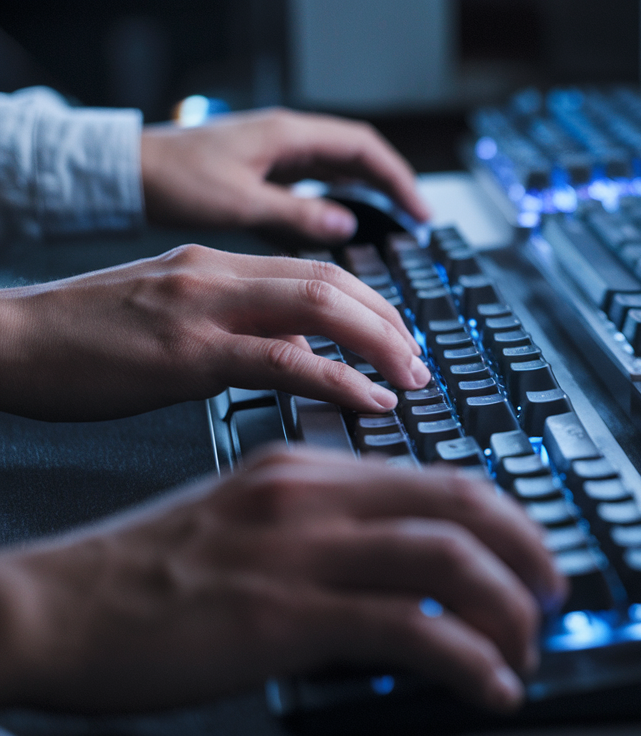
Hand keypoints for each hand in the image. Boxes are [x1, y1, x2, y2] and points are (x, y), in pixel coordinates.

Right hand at [0, 244, 428, 420]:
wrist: (6, 340)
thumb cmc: (80, 338)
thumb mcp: (169, 313)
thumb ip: (232, 322)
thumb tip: (295, 352)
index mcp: (217, 264)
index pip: (322, 271)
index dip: (376, 305)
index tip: (404, 340)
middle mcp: (219, 274)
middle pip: (337, 283)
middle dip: (393, 325)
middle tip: (423, 365)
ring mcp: (204, 308)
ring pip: (323, 310)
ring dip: (382, 347)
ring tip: (412, 382)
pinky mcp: (187, 353)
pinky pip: (285, 361)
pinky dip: (341, 381)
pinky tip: (372, 403)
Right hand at [0, 448, 565, 712]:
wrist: (54, 606)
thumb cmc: (147, 578)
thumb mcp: (250, 528)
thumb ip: (327, 534)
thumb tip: (404, 578)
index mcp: (309, 471)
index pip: (440, 478)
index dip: (505, 518)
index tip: (532, 555)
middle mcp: (315, 496)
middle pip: (465, 504)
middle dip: (530, 550)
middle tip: (554, 595)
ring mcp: (303, 552)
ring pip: (451, 560)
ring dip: (510, 608)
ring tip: (528, 648)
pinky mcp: (286, 615)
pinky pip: (412, 630)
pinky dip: (470, 659)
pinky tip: (490, 685)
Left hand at [140, 108, 430, 241]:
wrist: (125, 172)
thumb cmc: (173, 180)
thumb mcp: (241, 203)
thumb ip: (297, 215)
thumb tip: (347, 223)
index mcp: (288, 136)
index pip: (364, 148)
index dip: (398, 179)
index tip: (419, 210)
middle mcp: (286, 140)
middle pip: (357, 157)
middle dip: (391, 187)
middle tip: (416, 221)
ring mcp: (274, 155)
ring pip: (337, 170)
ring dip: (367, 194)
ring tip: (391, 225)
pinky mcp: (260, 173)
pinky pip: (312, 184)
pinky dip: (336, 203)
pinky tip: (342, 228)